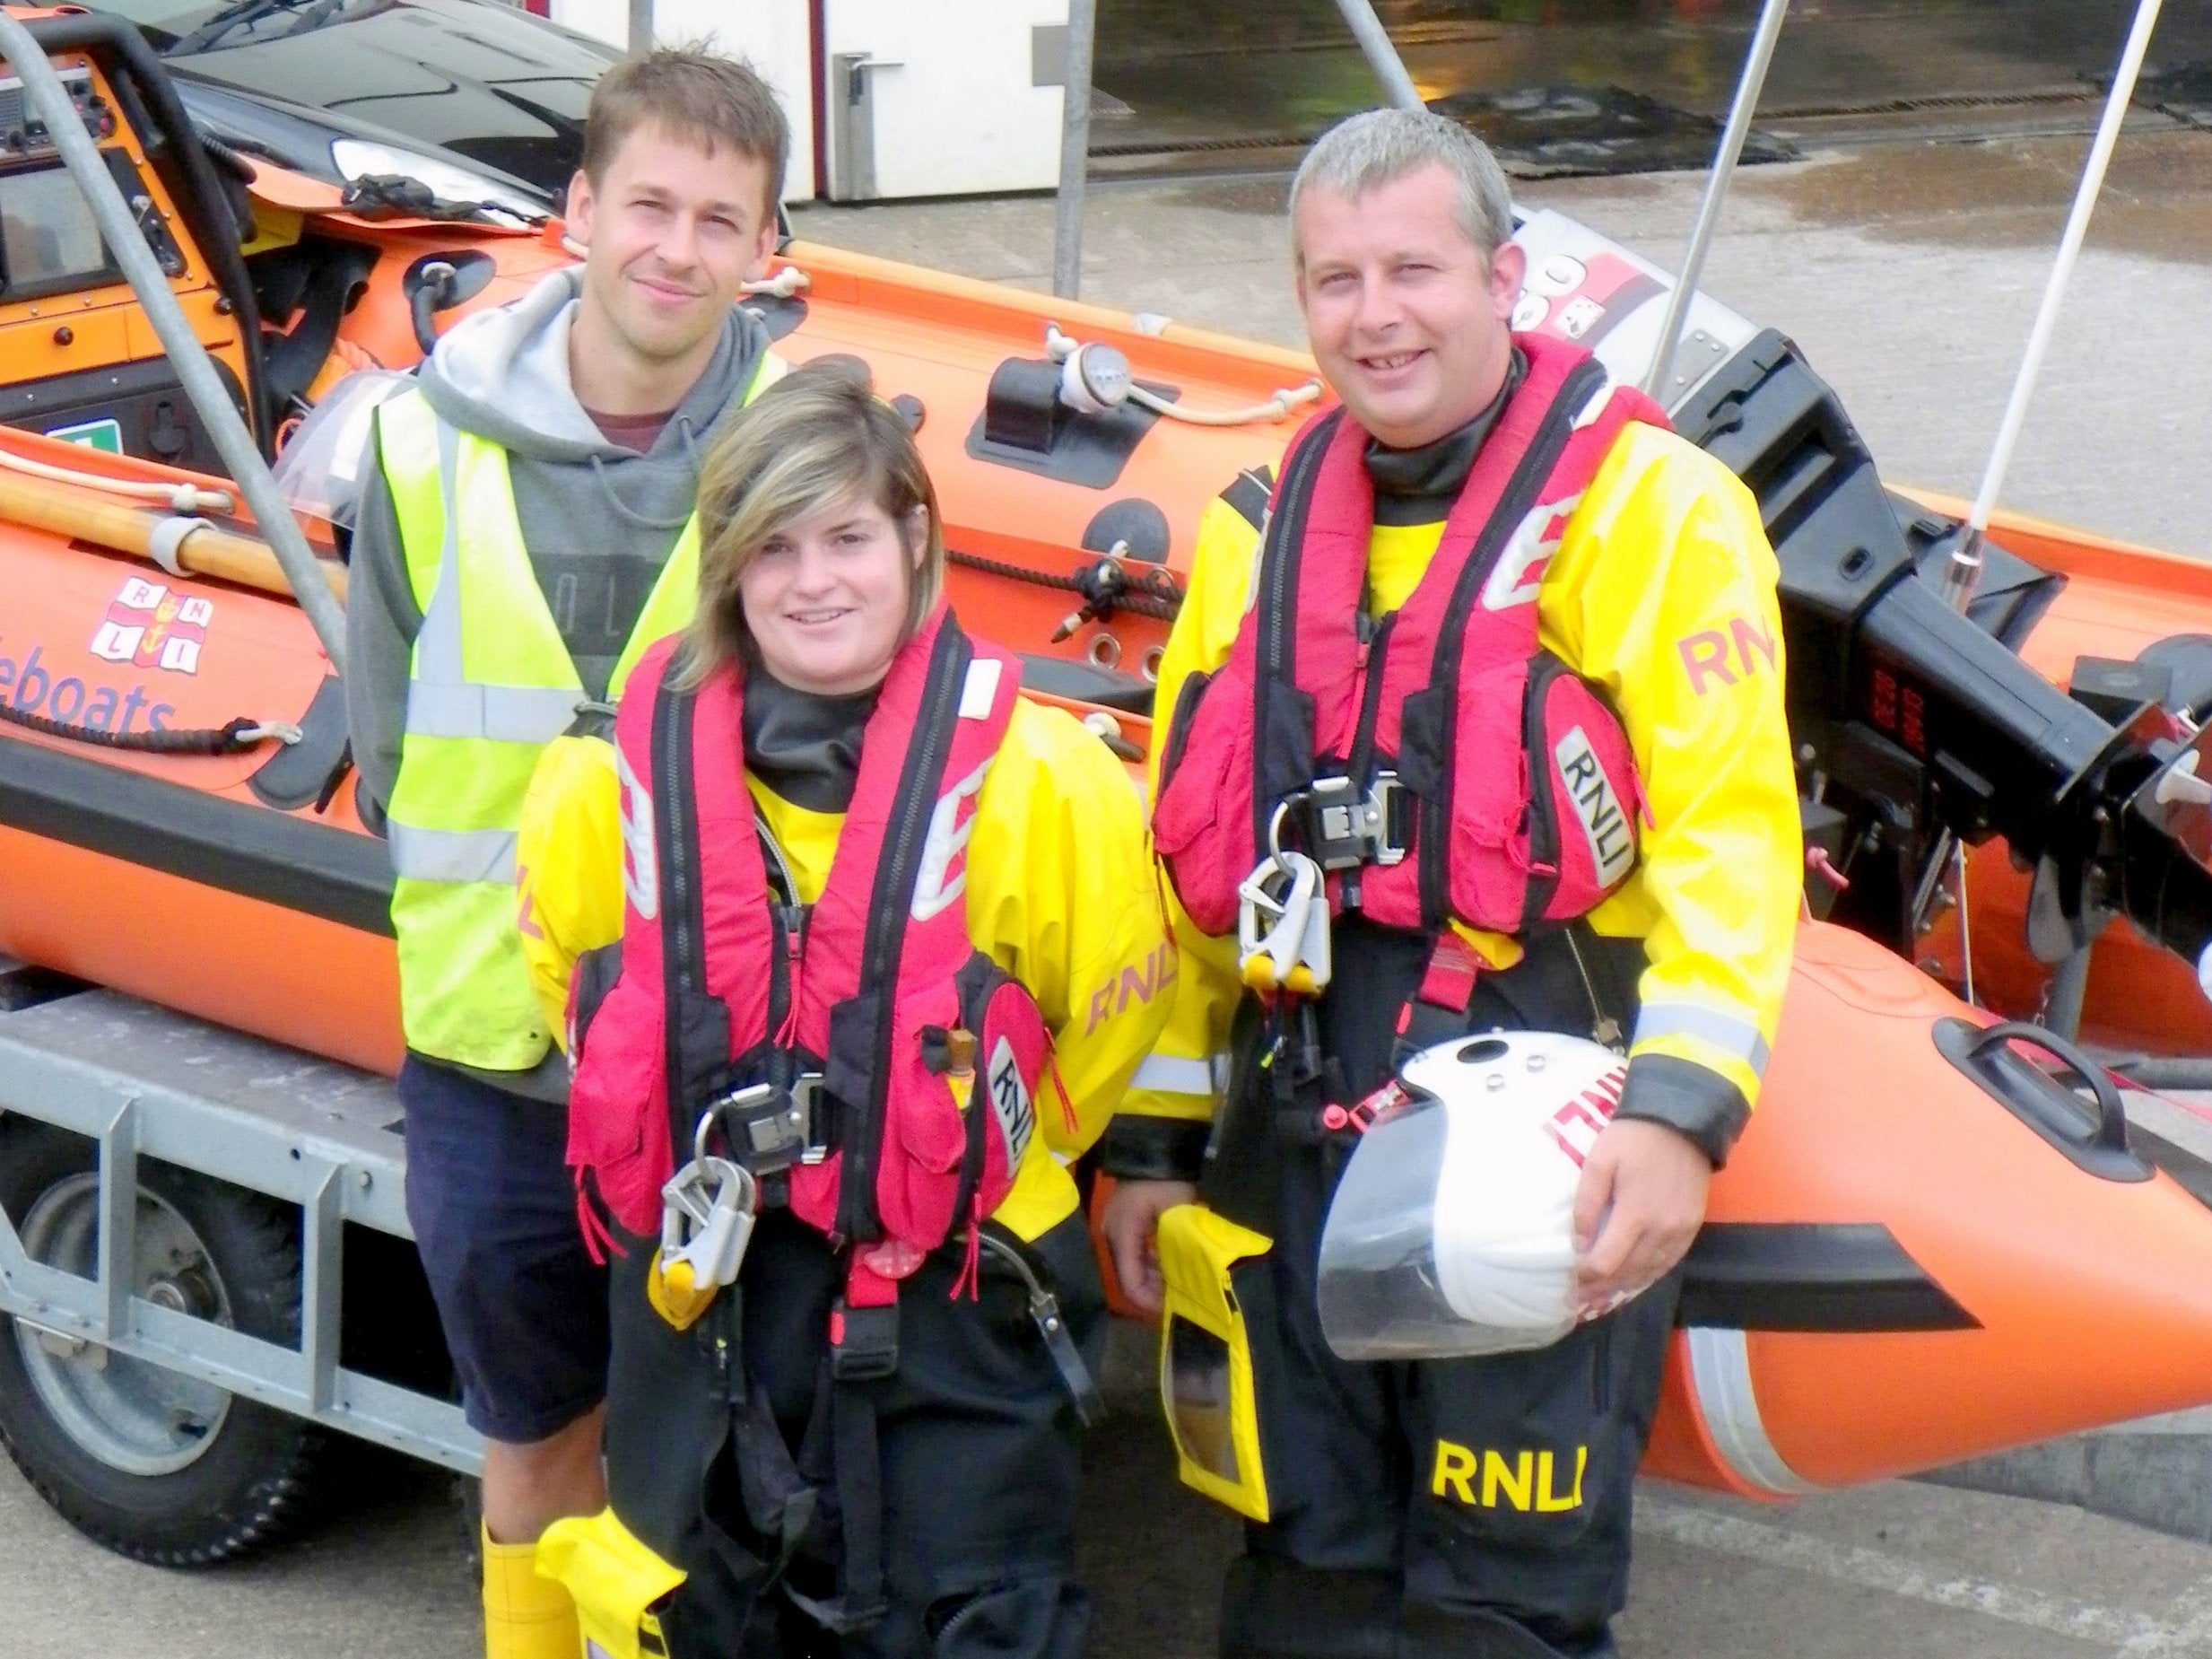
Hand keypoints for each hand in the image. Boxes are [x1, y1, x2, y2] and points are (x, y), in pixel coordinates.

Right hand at [1101, 1178, 1197, 1318]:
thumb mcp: (1175, 1214)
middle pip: (1129, 1277)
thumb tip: (1180, 1279)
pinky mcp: (1122, 1226)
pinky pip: (1135, 1254)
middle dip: (1153, 1291)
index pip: (1129, 1281)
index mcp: (1121, 1236)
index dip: (1148, 1300)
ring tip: (1178, 1284)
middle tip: (1179, 1298)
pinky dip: (1151, 1264)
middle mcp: (1113, 1238)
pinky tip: (1171, 1266)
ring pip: (1132, 1267)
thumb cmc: (1165, 1181)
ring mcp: (1116, 1231)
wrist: (1153, 1150)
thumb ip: (1174, 1248)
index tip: (1171, 1308)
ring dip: (1154, 1278)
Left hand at [1570, 1118, 1710, 1316]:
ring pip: (1650, 1272)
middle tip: (1580, 1300)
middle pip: (1628, 1273)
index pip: (1607, 1262)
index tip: (1570, 1282)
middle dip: (1602, 1289)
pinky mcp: (1692, 1227)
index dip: (1586, 1277)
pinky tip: (1634, 1280)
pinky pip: (1669, 1262)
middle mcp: (1661, 1231)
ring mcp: (1681, 1231)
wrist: (1683, 1122)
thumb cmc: (1634, 1138)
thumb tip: (1579, 1244)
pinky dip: (1649, 1275)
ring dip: (1625, 1287)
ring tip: (1602, 1298)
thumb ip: (1587, 1204)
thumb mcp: (1600, 1162)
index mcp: (1636, 1215)